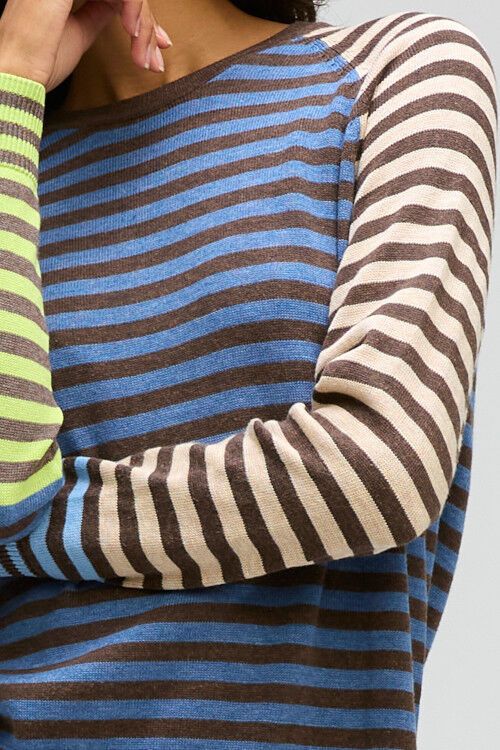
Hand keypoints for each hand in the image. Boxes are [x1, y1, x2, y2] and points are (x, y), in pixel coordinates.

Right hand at [0, 0, 171, 92]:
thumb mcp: (79, 32)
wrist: (19, 71)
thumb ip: (98, 13)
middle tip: (153, 60)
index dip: (143, 18)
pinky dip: (134, 11)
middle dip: (148, 27)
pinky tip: (132, 34)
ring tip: (142, 57)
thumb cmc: (41, 60)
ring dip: (143, 25)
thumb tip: (120, 9)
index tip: (159, 46)